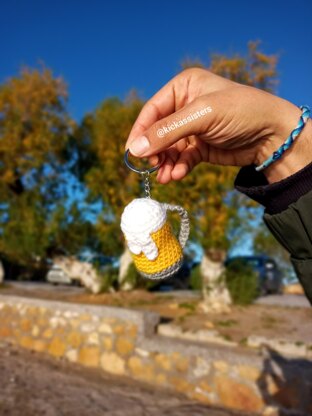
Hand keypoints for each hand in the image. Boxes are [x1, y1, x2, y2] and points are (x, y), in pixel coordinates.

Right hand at [126, 68, 310, 183]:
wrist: (273, 135)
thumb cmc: (240, 112)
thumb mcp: (201, 116)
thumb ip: (166, 132)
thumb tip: (134, 149)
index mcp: (183, 87)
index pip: (153, 110)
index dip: (140, 131)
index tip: (132, 152)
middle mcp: (185, 106)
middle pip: (158, 131)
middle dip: (154, 150)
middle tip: (151, 166)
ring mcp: (193, 128)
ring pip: (169, 148)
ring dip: (164, 163)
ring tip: (164, 177)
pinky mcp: (201, 147)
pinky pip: (182, 158)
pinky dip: (178, 168)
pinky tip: (177, 175)